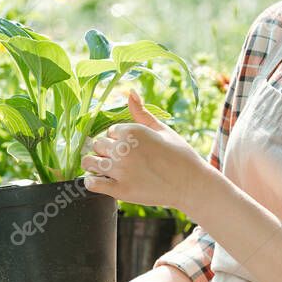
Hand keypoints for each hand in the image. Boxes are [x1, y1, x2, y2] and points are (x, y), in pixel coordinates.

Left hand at [81, 89, 205, 209]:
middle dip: (106, 151)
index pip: (110, 131)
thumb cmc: (179, 154)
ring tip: (106, 169)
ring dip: (94, 164)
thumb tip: (130, 92)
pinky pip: (92, 184)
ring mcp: (121, 170)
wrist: (191, 183)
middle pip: (97, 145)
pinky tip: (102, 181)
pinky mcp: (120, 190)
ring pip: (89, 162)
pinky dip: (92, 182)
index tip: (129, 147)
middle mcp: (123, 149)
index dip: (117, 138)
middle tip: (120, 159)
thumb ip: (141, 113)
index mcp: (132, 131)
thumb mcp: (162, 129)